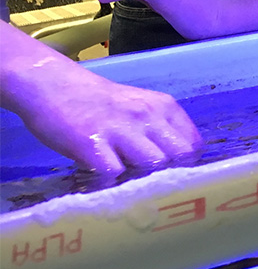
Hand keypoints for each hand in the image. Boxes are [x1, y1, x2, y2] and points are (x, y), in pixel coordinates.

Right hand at [1, 23, 202, 173]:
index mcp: (163, 107)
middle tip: (150, 183)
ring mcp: (120, 129)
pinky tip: (101, 178)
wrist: (53, 85)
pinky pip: (113, 173)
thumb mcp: (139, 108)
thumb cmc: (98, 102)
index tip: (174, 176)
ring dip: (141, 179)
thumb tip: (176, 165)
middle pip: (180, 156)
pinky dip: (109, 183)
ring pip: (152, 164)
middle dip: (169, 174)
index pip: (193, 144)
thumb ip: (158, 130)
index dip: (187, 165)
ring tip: (125, 181)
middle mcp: (147, 116)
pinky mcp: (92, 143)